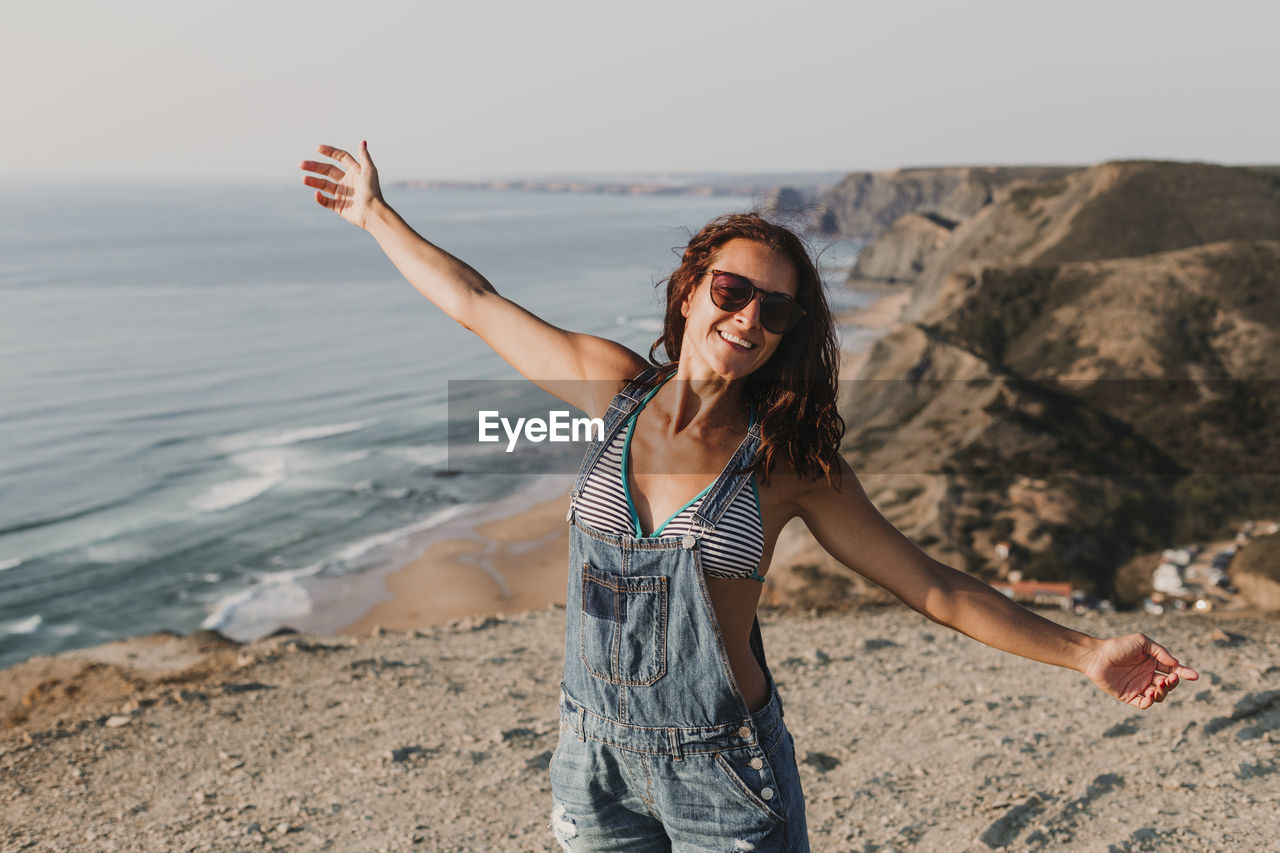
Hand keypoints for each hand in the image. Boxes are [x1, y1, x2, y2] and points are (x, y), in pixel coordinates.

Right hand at [300, 141, 383, 229]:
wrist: (372, 212)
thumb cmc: (372, 191)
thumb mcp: (369, 171)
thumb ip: (364, 156)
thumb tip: (362, 141)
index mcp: (354, 171)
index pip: (341, 158)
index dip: (330, 152)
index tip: (318, 149)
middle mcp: (347, 181)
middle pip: (328, 170)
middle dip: (315, 167)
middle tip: (302, 164)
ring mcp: (343, 194)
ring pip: (324, 185)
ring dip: (314, 181)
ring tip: (304, 179)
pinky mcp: (340, 206)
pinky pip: (326, 201)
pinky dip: (320, 198)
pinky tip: (316, 194)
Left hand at [1081, 633, 1198, 709]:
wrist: (1096, 656)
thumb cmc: (1118, 646)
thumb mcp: (1141, 642)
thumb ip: (1160, 652)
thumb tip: (1176, 665)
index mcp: (1152, 663)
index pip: (1173, 670)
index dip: (1184, 673)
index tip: (1194, 676)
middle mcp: (1147, 675)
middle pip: (1168, 684)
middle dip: (1173, 683)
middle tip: (1169, 679)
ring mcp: (1139, 687)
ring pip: (1159, 695)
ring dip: (1163, 693)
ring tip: (1159, 686)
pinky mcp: (1129, 696)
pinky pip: (1144, 704)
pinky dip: (1150, 702)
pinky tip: (1150, 694)